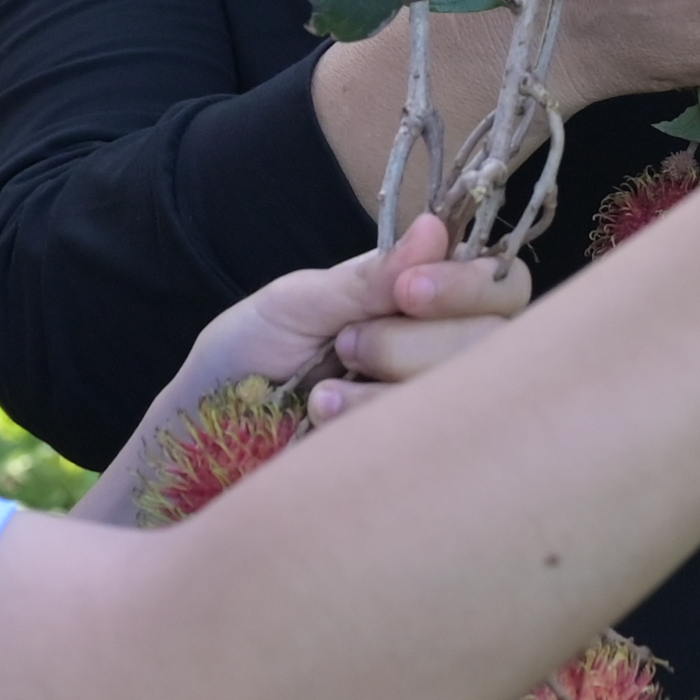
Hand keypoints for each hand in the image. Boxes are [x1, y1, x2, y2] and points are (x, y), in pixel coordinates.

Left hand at [77, 215, 532, 523]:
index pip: (502, 286)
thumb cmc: (244, 359)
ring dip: (392, 387)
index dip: (470, 285)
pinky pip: (434, 447)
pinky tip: (326, 422)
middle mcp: (446, 359)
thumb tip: (434, 229)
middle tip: (348, 345)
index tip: (409, 293)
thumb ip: (367, 278)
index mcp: (426, 304)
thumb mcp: (296, 303)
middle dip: (418, 341)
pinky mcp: (418, 470)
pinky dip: (375, 425)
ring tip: (323, 393)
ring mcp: (435, 417)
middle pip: (499, 341)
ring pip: (471, 396)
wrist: (197, 440)